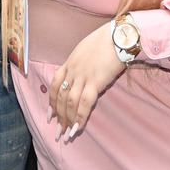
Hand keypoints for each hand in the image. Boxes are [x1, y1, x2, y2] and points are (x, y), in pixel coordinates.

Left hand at [48, 22, 126, 138]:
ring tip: (66, 134)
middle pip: (60, 96)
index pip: (54, 84)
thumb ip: (82, 61)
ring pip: (69, 102)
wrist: (119, 35)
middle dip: (58, 116)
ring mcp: (83, 76)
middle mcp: (73, 70)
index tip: (50, 114)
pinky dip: (80, 117)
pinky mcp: (95, 81)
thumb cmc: (108, 39)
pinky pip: (84, 103)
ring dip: (67, 120)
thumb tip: (83, 72)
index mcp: (70, 62)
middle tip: (57, 131)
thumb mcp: (87, 48)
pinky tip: (78, 128)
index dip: (51, 101)